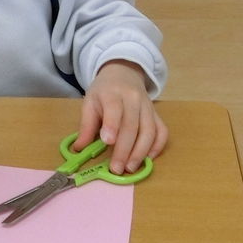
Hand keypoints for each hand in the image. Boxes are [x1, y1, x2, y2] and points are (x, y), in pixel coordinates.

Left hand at [75, 60, 167, 174]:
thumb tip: (79, 149)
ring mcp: (148, 107)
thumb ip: (86, 125)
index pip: (114, 109)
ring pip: (149, 130)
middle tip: (117, 168)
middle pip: (132, 125)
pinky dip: (157, 147)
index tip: (107, 142)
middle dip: (125, 149)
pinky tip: (147, 159)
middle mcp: (133, 99)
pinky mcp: (157, 115)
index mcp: (112, 93)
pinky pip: (162, 131)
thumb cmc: (104, 92)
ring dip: (141, 152)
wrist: (123, 74)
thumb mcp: (89, 102)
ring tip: (130, 168)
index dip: (112, 125)